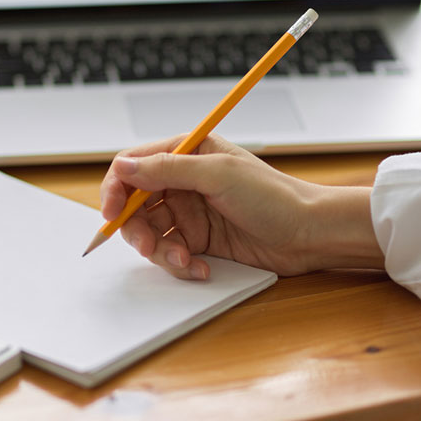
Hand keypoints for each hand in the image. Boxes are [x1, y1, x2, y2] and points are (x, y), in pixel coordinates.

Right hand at [99, 134, 383, 279]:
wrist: (309, 234)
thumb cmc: (273, 196)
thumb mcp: (217, 175)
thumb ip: (167, 170)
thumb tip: (123, 167)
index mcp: (187, 153)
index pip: (133, 166)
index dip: (116, 190)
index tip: (111, 214)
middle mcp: (184, 181)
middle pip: (135, 205)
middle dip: (137, 229)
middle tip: (149, 246)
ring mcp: (190, 212)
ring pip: (151, 233)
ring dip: (161, 251)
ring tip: (185, 260)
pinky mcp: (199, 240)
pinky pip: (171, 253)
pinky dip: (180, 264)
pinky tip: (201, 268)